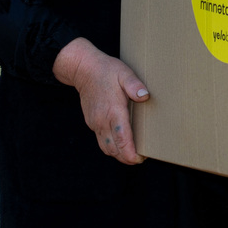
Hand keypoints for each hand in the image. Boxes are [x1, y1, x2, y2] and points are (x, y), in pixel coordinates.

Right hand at [54, 37, 148, 164]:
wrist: (83, 69)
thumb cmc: (106, 70)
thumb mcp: (124, 73)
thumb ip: (135, 85)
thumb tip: (145, 96)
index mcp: (113, 111)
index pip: (122, 140)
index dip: (130, 153)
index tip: (140, 158)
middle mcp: (102, 121)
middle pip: (114, 150)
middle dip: (127, 158)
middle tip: (141, 158)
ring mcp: (95, 124)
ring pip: (107, 148)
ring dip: (119, 154)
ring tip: (132, 154)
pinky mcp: (92, 123)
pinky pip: (102, 141)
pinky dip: (112, 147)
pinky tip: (121, 143)